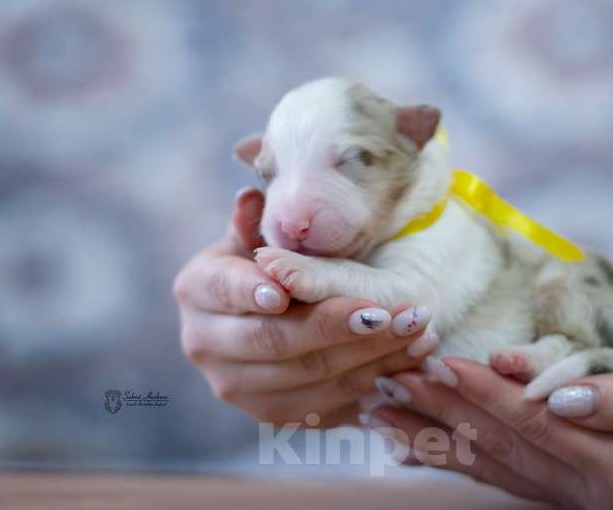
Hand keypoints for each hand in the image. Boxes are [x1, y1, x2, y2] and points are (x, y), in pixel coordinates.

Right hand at [173, 188, 435, 425]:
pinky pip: (327, 407)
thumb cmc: (263, 259)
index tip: (287, 291)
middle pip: (274, 341)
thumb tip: (251, 198)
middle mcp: (205, 344)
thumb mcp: (254, 233)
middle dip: (338, 327)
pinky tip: (407, 364)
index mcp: (196, 290)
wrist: (258, 310)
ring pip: (308, 379)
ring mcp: (237, 387)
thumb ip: (255, 222)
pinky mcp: (272, 414)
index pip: (225, 290)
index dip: (254, 292)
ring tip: (416, 333)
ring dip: (368, 358)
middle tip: (390, 312)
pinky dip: (371, 386)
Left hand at [366, 352, 612, 508]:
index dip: (483, 392)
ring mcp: (578, 498)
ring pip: (491, 464)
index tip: (439, 358)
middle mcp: (592, 496)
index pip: (534, 426)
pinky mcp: (570, 487)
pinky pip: (501, 476)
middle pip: (502, 446)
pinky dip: (456, 458)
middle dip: (444, 409)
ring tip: (382, 409)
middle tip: (393, 375)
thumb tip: (561, 393)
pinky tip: (415, 446)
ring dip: (434, 436)